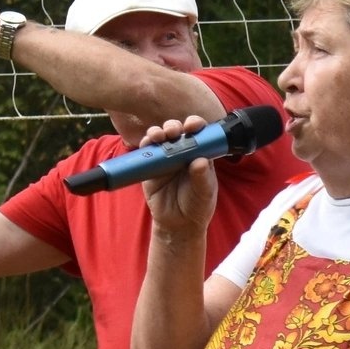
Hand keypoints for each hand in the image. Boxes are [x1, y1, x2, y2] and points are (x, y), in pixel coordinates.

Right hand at [134, 115, 217, 237]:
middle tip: (173, 131)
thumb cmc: (197, 206)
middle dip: (174, 126)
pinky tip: (146, 143)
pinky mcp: (150, 167)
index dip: (195, 124)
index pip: (199, 133)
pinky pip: (146, 152)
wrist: (178, 224)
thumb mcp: (204, 193)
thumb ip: (202, 178)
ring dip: (158, 132)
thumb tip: (200, 161)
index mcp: (200, 154)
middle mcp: (183, 153)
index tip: (192, 125)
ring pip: (160, 137)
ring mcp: (165, 158)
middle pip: (177, 131)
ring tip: (159, 136)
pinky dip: (145, 144)